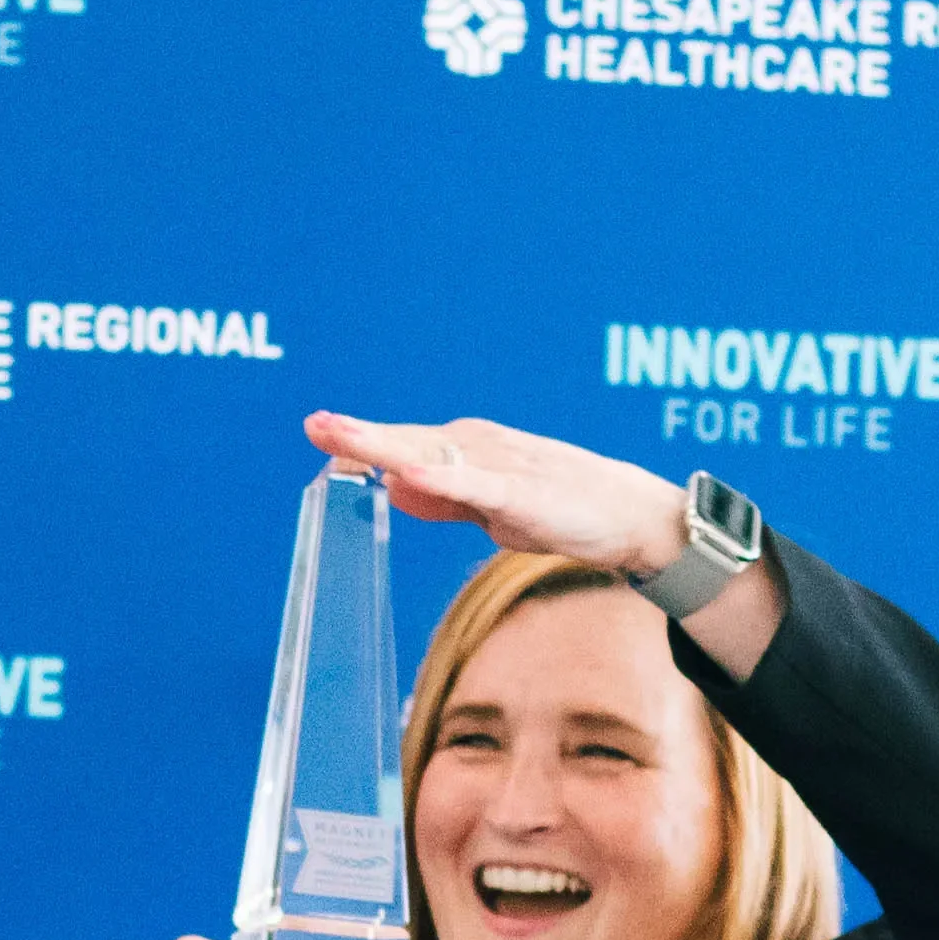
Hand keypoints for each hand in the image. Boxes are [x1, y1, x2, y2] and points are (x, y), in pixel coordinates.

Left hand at [301, 412, 779, 675]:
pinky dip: (439, 478)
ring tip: (342, 436)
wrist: (624, 515)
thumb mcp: (488, 506)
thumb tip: (392, 484)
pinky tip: (407, 473)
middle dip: (359, 435)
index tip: (318, 430)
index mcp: (468, 449)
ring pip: (431, 454)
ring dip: (386, 445)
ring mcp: (499, 466)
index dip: (359, 438)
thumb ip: (442, 496)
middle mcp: (479, 446)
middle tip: (313, 424)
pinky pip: (472, 485)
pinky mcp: (521, 492)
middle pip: (408, 441)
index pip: (404, 443)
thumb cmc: (558, 508)